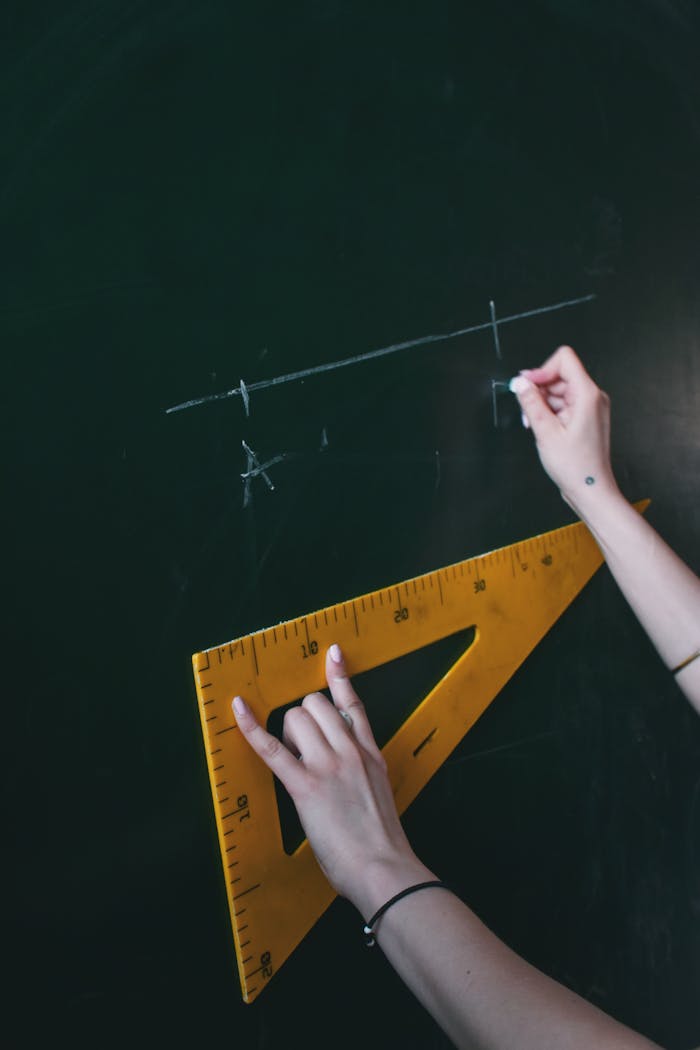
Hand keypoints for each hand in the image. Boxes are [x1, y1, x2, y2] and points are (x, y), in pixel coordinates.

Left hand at [232, 645, 432, 918]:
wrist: (386, 869)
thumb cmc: (382, 843)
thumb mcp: (380, 795)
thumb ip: (363, 773)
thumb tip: (344, 771)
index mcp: (370, 754)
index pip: (353, 704)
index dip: (339, 677)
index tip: (332, 654)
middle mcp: (350, 751)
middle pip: (316, 704)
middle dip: (301, 718)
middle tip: (299, 748)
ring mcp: (329, 765)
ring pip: (297, 717)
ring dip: (286, 731)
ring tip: (291, 759)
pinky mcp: (306, 785)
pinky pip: (272, 748)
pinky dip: (252, 726)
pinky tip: (239, 709)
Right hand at [510, 345, 620, 512]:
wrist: (590, 489)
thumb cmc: (576, 466)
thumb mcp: (546, 432)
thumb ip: (531, 403)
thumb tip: (521, 383)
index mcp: (587, 395)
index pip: (564, 359)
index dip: (542, 370)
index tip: (527, 385)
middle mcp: (593, 397)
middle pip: (560, 375)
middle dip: (539, 390)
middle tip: (528, 411)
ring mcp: (590, 407)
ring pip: (559, 391)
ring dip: (542, 403)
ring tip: (535, 424)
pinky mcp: (586, 417)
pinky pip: (564, 404)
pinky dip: (550, 412)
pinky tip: (543, 428)